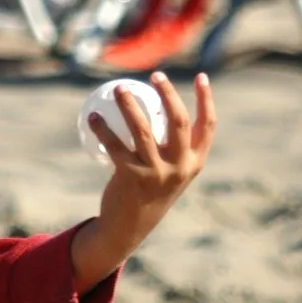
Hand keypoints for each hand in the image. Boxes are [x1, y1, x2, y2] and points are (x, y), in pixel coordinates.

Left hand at [69, 73, 215, 293]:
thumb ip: (173, 146)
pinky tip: (93, 116)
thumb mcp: (170, 170)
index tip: (201, 76)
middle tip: (155, 75)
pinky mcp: (131, 177)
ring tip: (119, 89)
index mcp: (194, 163)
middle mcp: (179, 167)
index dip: (206, 99)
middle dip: (168, 94)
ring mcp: (156, 173)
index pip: (208, 125)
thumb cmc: (151, 189)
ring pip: (143, 129)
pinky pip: (115, 146)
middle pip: (178, 121)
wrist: (129, 227)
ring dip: (129, 105)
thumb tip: (159, 103)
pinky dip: (102, 128)